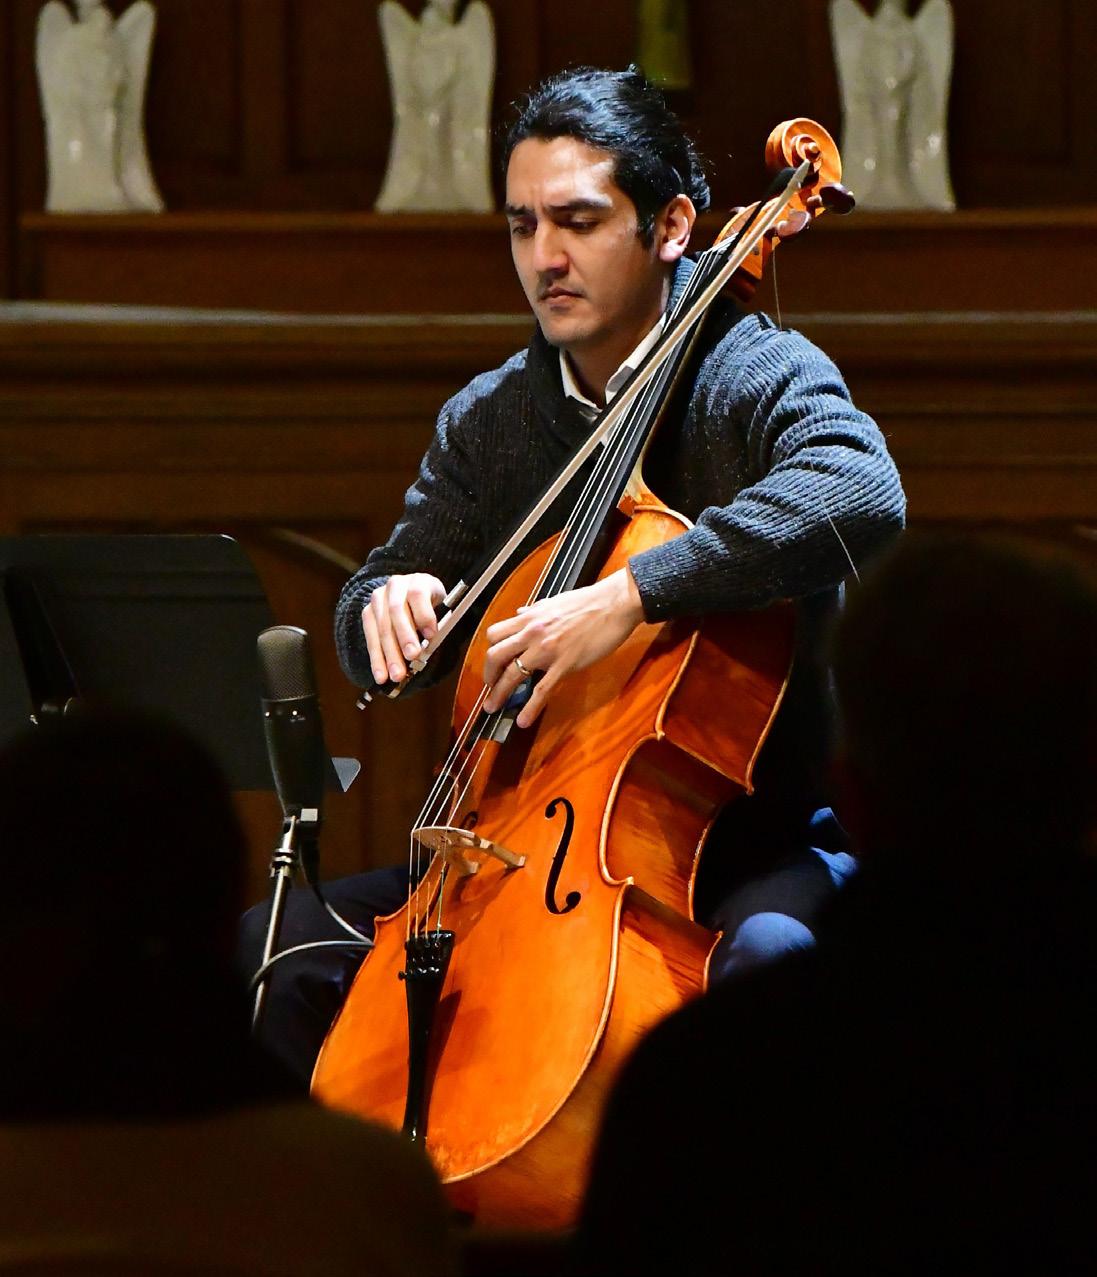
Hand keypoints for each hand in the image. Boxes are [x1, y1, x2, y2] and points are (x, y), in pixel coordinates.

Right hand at [362, 573, 445, 684]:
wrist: (410, 596)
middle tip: (413, 657)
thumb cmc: (432, 608)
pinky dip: (376, 658)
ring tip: (396, 674)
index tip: (431, 635)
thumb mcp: (441, 610)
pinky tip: (381, 674)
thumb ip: (439, 624)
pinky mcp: (368, 612)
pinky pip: (370, 636)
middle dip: (404, 637)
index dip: (424, 614)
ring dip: (389, 653)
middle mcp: (396, 586)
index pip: (418, 594)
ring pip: (382, 626)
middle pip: (396, 611)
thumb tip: (432, 647)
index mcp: (419, 581)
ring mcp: (379, 598)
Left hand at [481, 567, 644, 727]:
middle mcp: (533, 633)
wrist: (614, 604)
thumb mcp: (554, 602)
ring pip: (513, 675)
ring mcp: (547, 650)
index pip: (495, 634)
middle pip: (496, 656)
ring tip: (494, 707)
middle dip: (488, 675)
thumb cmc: (588, 601)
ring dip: (499, 694)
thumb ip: (534, 610)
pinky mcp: (565, 664)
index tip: (492, 662)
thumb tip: (521, 614)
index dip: (489, 650)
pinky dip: (530, 708)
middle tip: (489, 687)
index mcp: (530, 618)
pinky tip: (523, 720)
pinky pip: (542, 690)